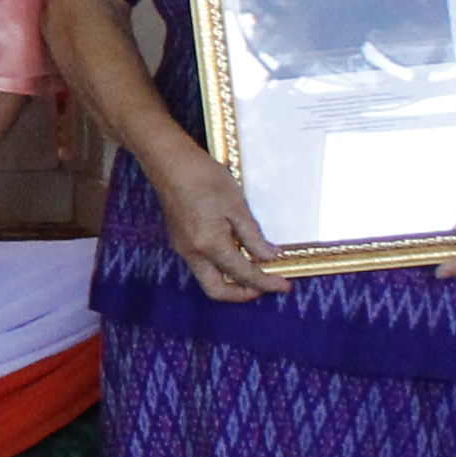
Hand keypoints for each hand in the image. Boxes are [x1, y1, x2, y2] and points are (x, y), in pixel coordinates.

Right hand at [148, 149, 284, 301]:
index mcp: (209, 244)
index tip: (284, 285)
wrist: (170, 162)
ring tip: (255, 268)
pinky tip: (236, 253)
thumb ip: (253, 236)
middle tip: (266, 284)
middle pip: (217, 291)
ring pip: (208, 279)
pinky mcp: (180, 240)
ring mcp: (183, 248)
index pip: (243, 275)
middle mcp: (192, 252)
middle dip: (242, 294)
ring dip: (232, 281)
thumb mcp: (237, 206)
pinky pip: (202, 265)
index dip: (267, 283)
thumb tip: (269, 257)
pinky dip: (221, 268)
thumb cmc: (204, 178)